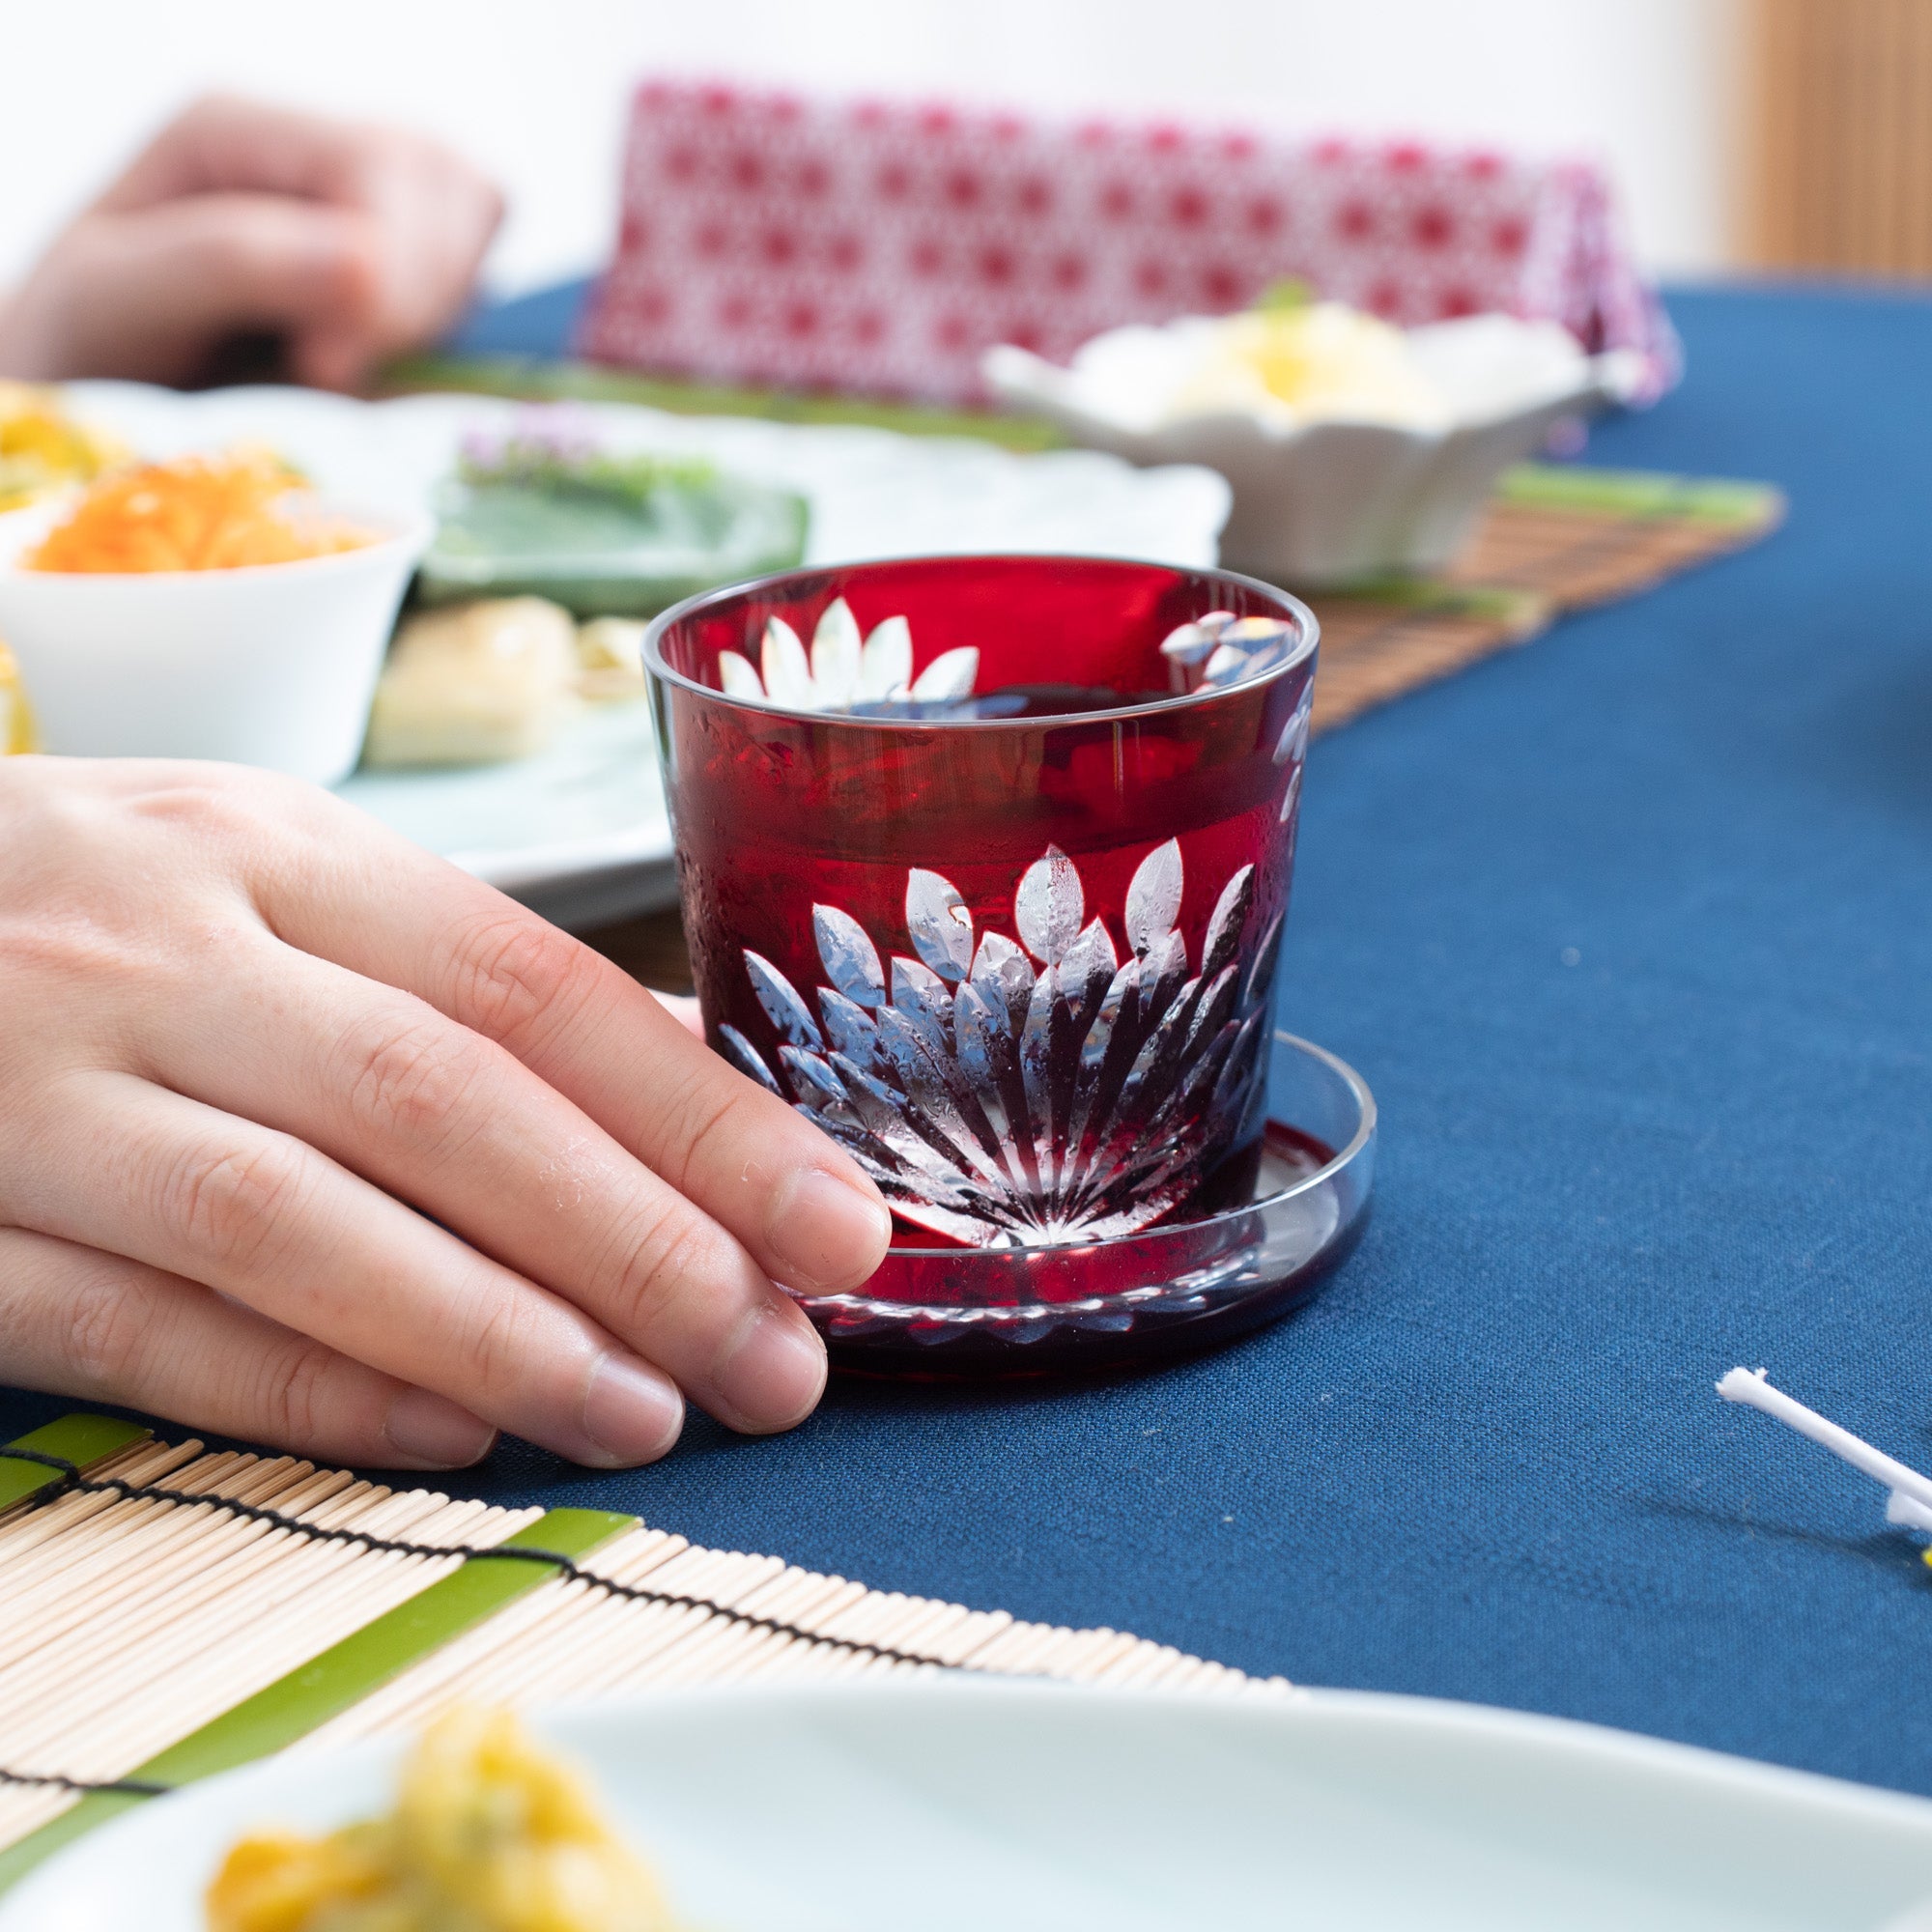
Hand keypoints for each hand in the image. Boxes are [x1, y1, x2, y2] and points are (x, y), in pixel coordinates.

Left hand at [0, 95, 501, 389]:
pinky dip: (454, 327)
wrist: (94, 394)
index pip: (383, 167)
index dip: (386, 276)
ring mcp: (367, 198)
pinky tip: (381, 362)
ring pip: (481, 218)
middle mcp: (314, 146)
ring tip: (352, 366)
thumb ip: (231, 262)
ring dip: (440, 314)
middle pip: (453, 180)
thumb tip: (366, 266)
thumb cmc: (86, 344)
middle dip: (421, 299)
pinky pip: (481, 268)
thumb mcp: (116, 297)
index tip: (324, 369)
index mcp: (237, 129)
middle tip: (335, 371)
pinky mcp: (402, 259)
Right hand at [0, 759, 892, 1468]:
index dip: (705, 1121)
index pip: (538, 991)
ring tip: (652, 1414)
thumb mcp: (284, 888)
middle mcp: (164, 952)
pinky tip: (451, 1435)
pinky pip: (140, 1325)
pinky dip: (308, 1386)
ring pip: (299, 1223)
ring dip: (498, 1334)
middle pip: (446, 1107)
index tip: (838, 1228)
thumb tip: (705, 1091)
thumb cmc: (103, 906)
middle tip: (780, 1362)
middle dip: (639, 1247)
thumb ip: (467, 991)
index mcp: (282, 852)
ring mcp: (37, 1086)